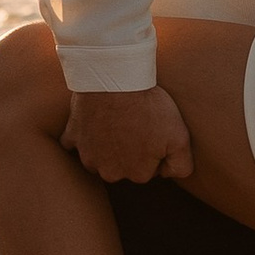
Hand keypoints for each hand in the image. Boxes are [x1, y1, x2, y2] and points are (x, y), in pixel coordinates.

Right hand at [67, 85, 193, 183]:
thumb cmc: (149, 107)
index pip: (148, 169)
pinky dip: (82, 135)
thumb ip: (181, 166)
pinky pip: (73, 143)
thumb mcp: (180, 137)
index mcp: (137, 174)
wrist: (116, 80)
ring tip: (117, 119)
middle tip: (136, 124)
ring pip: (99, 157)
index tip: (154, 131)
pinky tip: (91, 122)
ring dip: (106, 144)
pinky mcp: (72, 137)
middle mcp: (110, 172)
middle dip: (129, 150)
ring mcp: (88, 156)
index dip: (154, 150)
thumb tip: (169, 175)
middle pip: (122, 165)